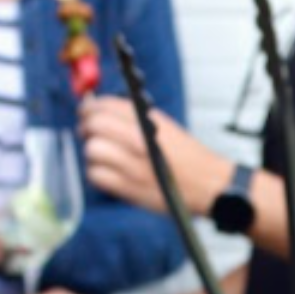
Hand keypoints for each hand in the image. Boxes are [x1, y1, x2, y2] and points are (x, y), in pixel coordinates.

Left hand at [79, 96, 231, 215]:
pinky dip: (97, 173)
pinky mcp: (129, 188)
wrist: (208, 185)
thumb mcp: (166, 127)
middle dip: (86, 127)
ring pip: (92, 150)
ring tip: (103, 155)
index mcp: (150, 123)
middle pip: (95, 125)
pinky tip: (107, 172)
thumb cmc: (188, 157)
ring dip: (93, 152)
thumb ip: (135, 117)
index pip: (106, 106)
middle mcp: (140, 141)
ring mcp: (133, 166)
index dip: (90, 106)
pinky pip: (96, 175)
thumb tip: (100, 109)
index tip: (87, 111)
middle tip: (87, 132)